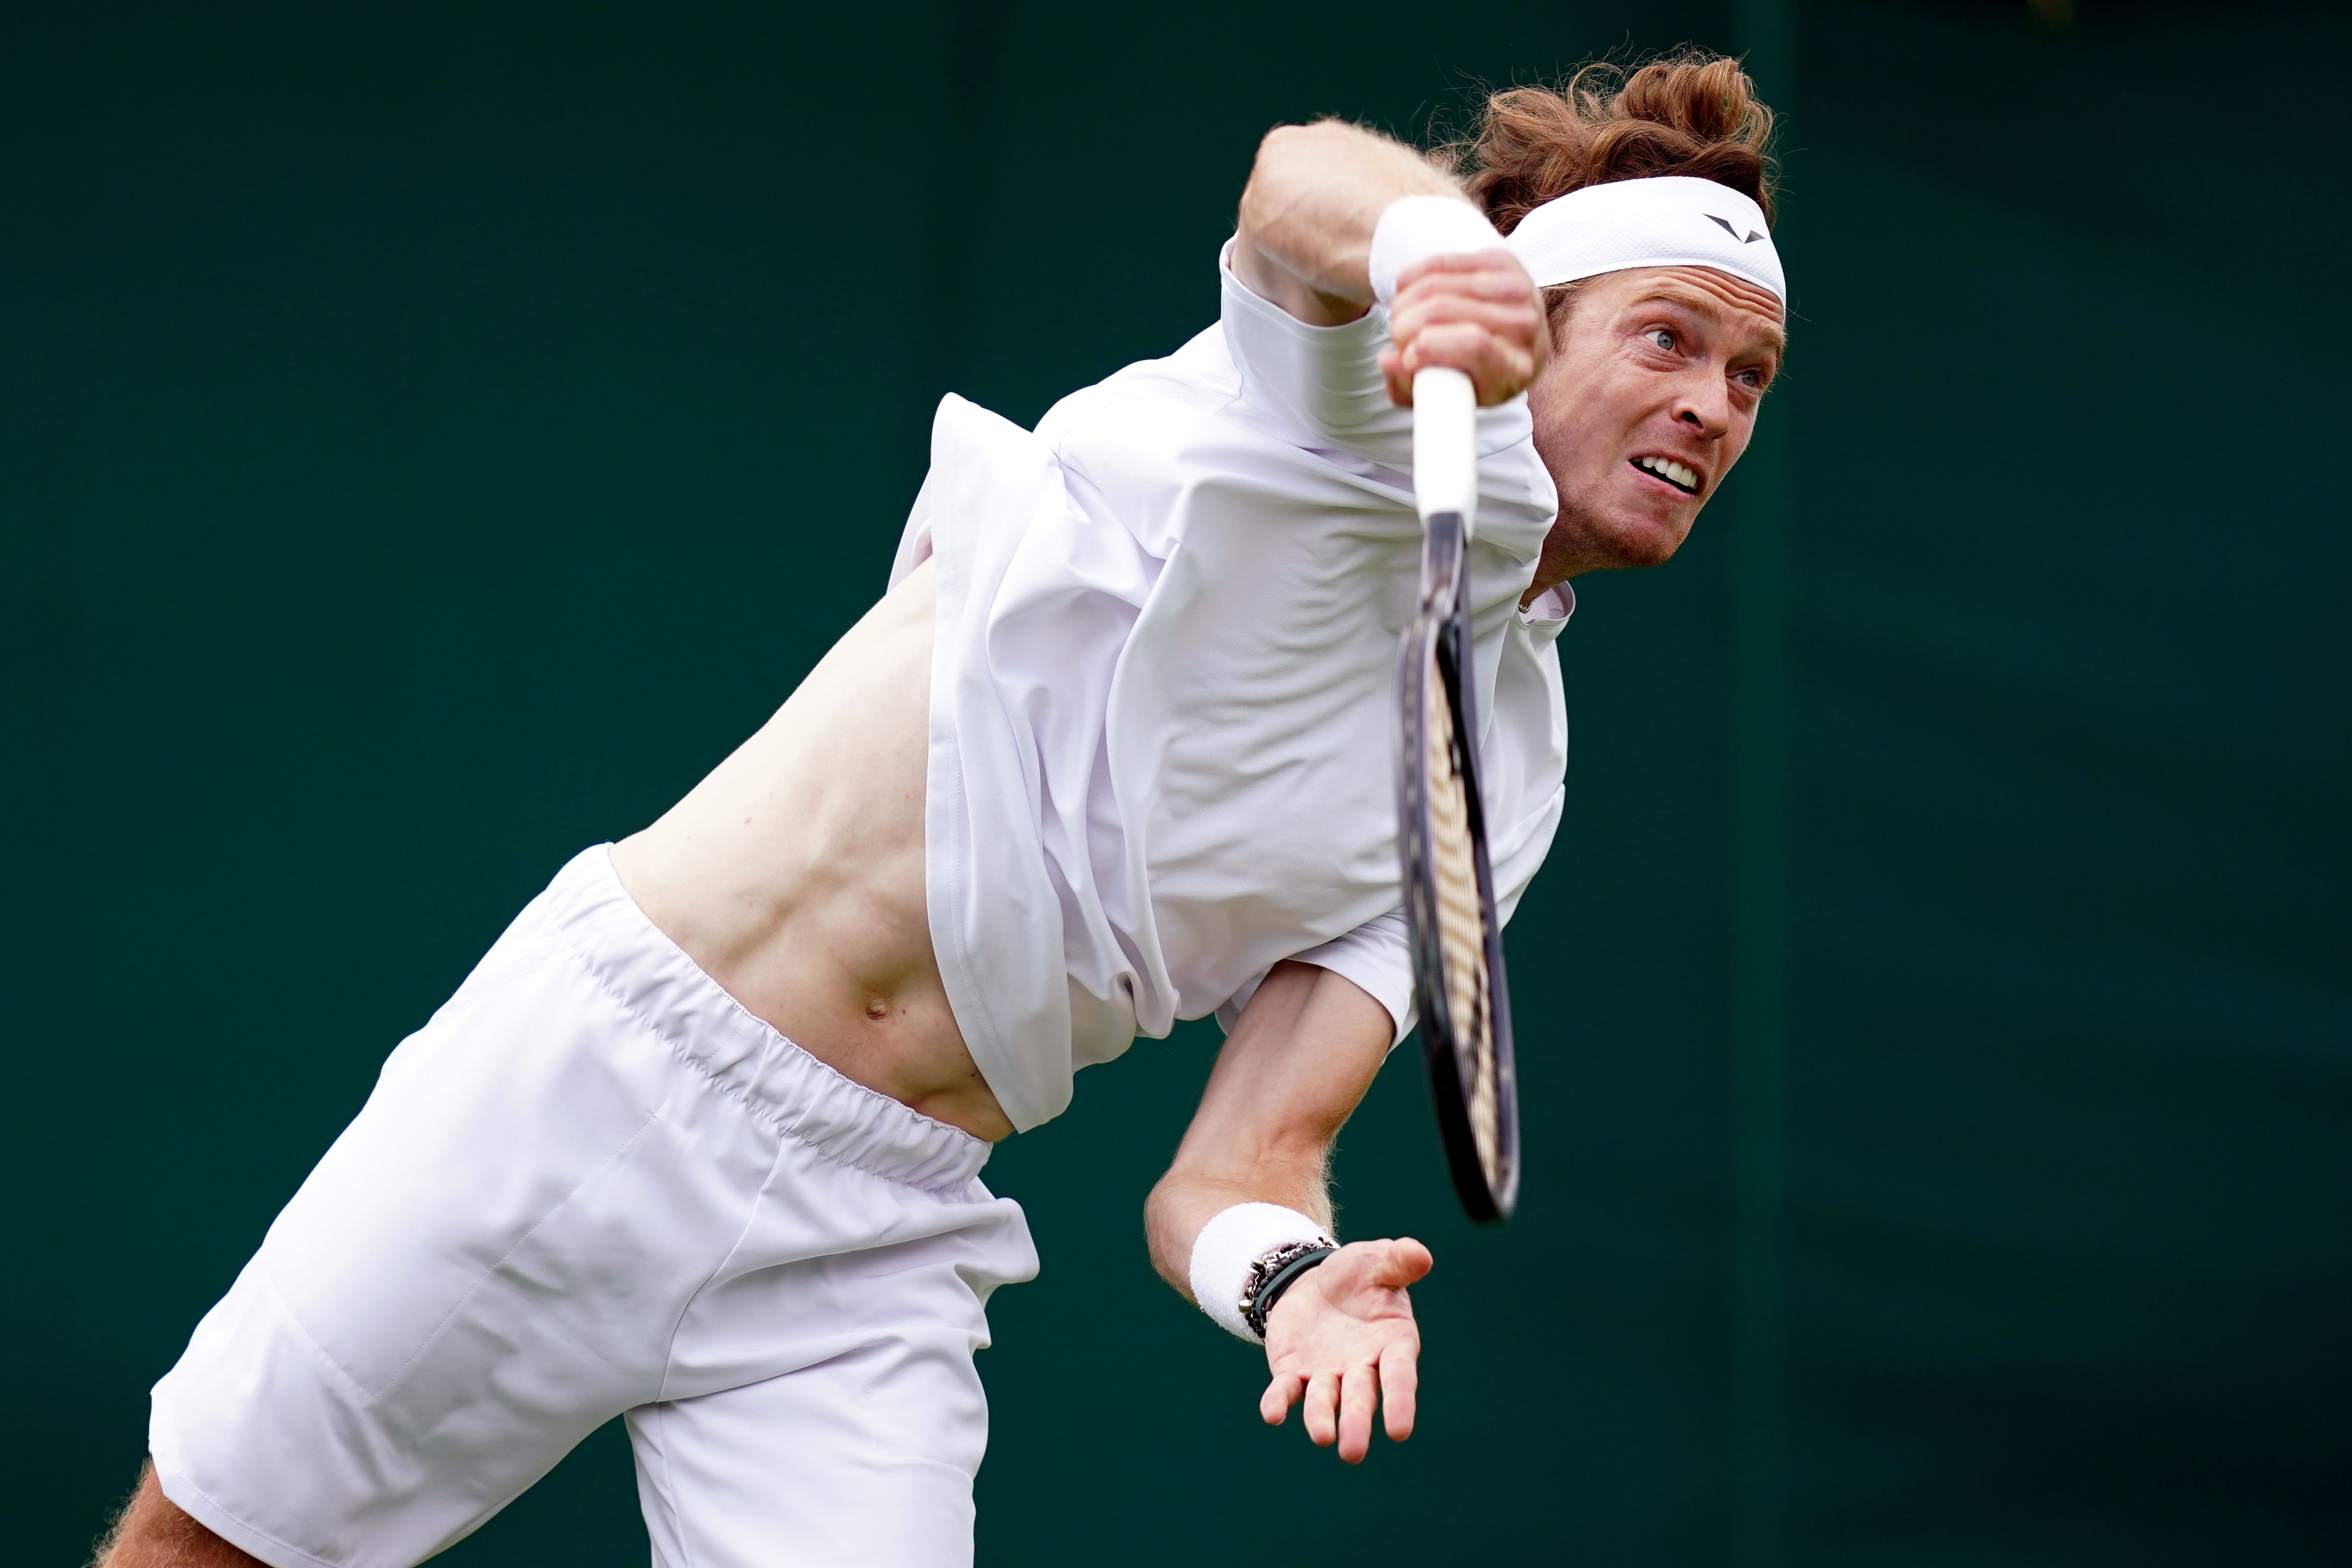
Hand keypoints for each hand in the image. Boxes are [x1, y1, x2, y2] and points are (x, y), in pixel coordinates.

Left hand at [1257, 1237, 1432, 1461]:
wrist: (1316, 1281)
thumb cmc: (1359, 1276)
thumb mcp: (1376, 1260)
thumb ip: (1398, 1260)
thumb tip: (1422, 1255)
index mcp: (1392, 1344)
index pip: (1398, 1376)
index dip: (1399, 1402)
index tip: (1399, 1431)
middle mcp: (1361, 1367)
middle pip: (1360, 1397)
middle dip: (1356, 1422)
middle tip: (1352, 1452)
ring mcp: (1326, 1373)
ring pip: (1324, 1400)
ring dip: (1321, 1418)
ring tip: (1321, 1437)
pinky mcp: (1293, 1372)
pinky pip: (1285, 1390)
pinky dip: (1278, 1402)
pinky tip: (1272, 1413)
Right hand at [1379, 251, 1550, 408]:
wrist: (1509, 336)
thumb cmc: (1470, 372)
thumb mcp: (1443, 394)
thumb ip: (1409, 389)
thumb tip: (1388, 360)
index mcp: (1517, 369)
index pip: (1474, 344)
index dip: (1430, 346)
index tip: (1408, 356)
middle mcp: (1526, 327)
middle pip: (1446, 310)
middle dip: (1405, 324)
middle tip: (1397, 338)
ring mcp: (1518, 289)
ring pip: (1438, 284)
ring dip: (1403, 303)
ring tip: (1400, 318)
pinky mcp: (1503, 262)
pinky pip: (1441, 262)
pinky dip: (1411, 278)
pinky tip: (1405, 292)